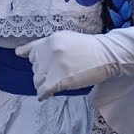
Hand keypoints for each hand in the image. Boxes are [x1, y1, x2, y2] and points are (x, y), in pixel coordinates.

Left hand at [15, 29, 133, 99]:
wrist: (107, 55)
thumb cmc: (91, 47)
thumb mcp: (68, 38)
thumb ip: (50, 44)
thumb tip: (25, 53)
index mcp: (49, 40)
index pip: (29, 51)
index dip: (32, 58)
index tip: (33, 61)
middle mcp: (47, 52)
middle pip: (34, 68)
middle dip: (43, 72)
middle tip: (58, 73)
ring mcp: (51, 67)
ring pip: (37, 81)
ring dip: (45, 84)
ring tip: (57, 83)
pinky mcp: (57, 81)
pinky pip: (42, 91)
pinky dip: (43, 94)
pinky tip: (47, 95)